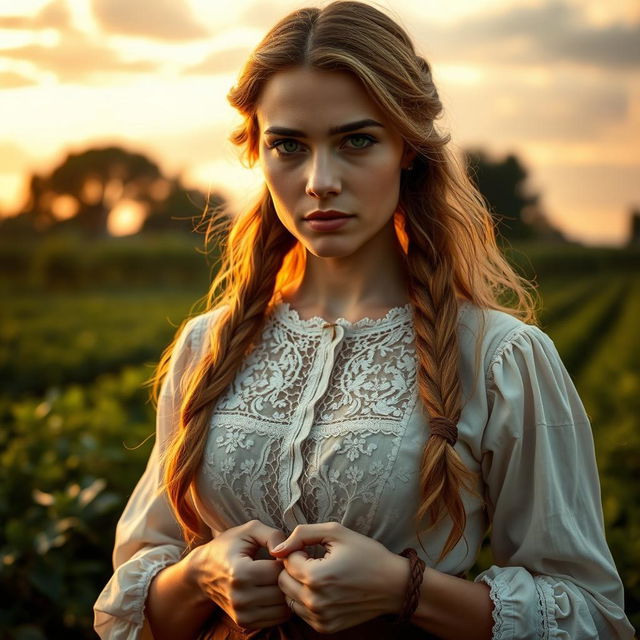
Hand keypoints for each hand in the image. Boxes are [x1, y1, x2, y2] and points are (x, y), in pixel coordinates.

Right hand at [188, 519, 291, 629]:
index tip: (283, 555)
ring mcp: (241, 613)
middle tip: (284, 567)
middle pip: (281, 592)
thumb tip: (286, 552)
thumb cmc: (229, 546)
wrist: (203, 571)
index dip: (287, 561)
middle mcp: (239, 597)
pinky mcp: (244, 623)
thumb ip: (272, 535)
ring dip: (286, 593)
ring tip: (279, 578)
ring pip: (282, 608)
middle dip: (288, 578)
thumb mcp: (249, 530)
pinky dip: (280, 606)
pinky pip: (276, 619)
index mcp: (240, 572)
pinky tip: (274, 590)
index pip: (278, 572)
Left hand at [268, 522, 407, 633]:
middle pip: (282, 581)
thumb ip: (301, 534)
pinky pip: (301, 612)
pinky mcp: (326, 627)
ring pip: (289, 598)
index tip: (313, 550)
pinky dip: (306, 600)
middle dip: (293, 569)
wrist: (394, 585)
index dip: (297, 551)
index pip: (286, 561)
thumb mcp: (336, 532)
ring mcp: (320, 618)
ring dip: (298, 585)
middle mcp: (315, 602)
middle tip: (314, 561)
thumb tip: (276, 548)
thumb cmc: (366, 554)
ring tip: (318, 575)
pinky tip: (324, 589)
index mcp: (316, 576)